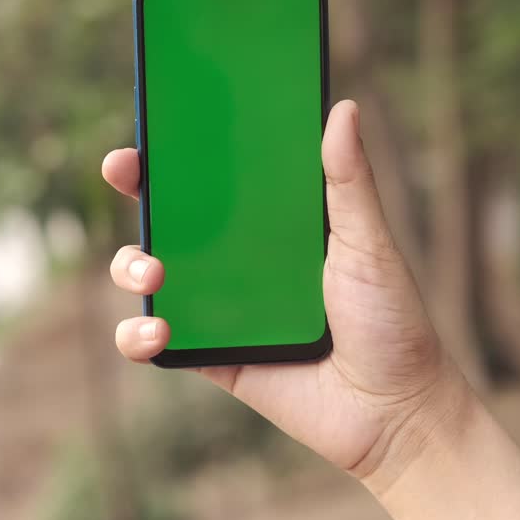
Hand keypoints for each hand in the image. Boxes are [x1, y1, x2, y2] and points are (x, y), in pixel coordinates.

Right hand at [101, 99, 469, 493]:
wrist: (395, 412)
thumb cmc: (393, 321)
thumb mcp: (371, 244)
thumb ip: (350, 181)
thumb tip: (344, 108)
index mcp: (273, 222)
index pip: (216, 176)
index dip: (179, 148)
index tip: (154, 123)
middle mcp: (237, 259)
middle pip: (170, 216)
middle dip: (137, 189)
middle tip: (124, 170)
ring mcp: (218, 308)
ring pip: (149, 273)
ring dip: (130, 262)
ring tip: (154, 272)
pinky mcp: (209, 357)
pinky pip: (153, 341)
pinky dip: (138, 334)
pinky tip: (158, 331)